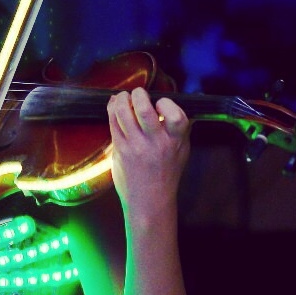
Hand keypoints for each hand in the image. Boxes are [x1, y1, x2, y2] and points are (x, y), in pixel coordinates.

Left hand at [106, 87, 190, 217]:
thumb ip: (182, 130)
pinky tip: (114, 105)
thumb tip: (182, 107)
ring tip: (123, 97)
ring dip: (121, 99)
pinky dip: (112, 109)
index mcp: (175, 141)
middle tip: (137, 93)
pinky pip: (113, 123)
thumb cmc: (167, 174)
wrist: (149, 200)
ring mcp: (135, 146)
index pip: (176, 115)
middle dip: (138, 94)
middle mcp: (155, 143)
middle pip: (144, 110)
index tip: (160, 104)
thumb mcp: (183, 151)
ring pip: (123, 113)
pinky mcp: (120, 150)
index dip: (167, 104)